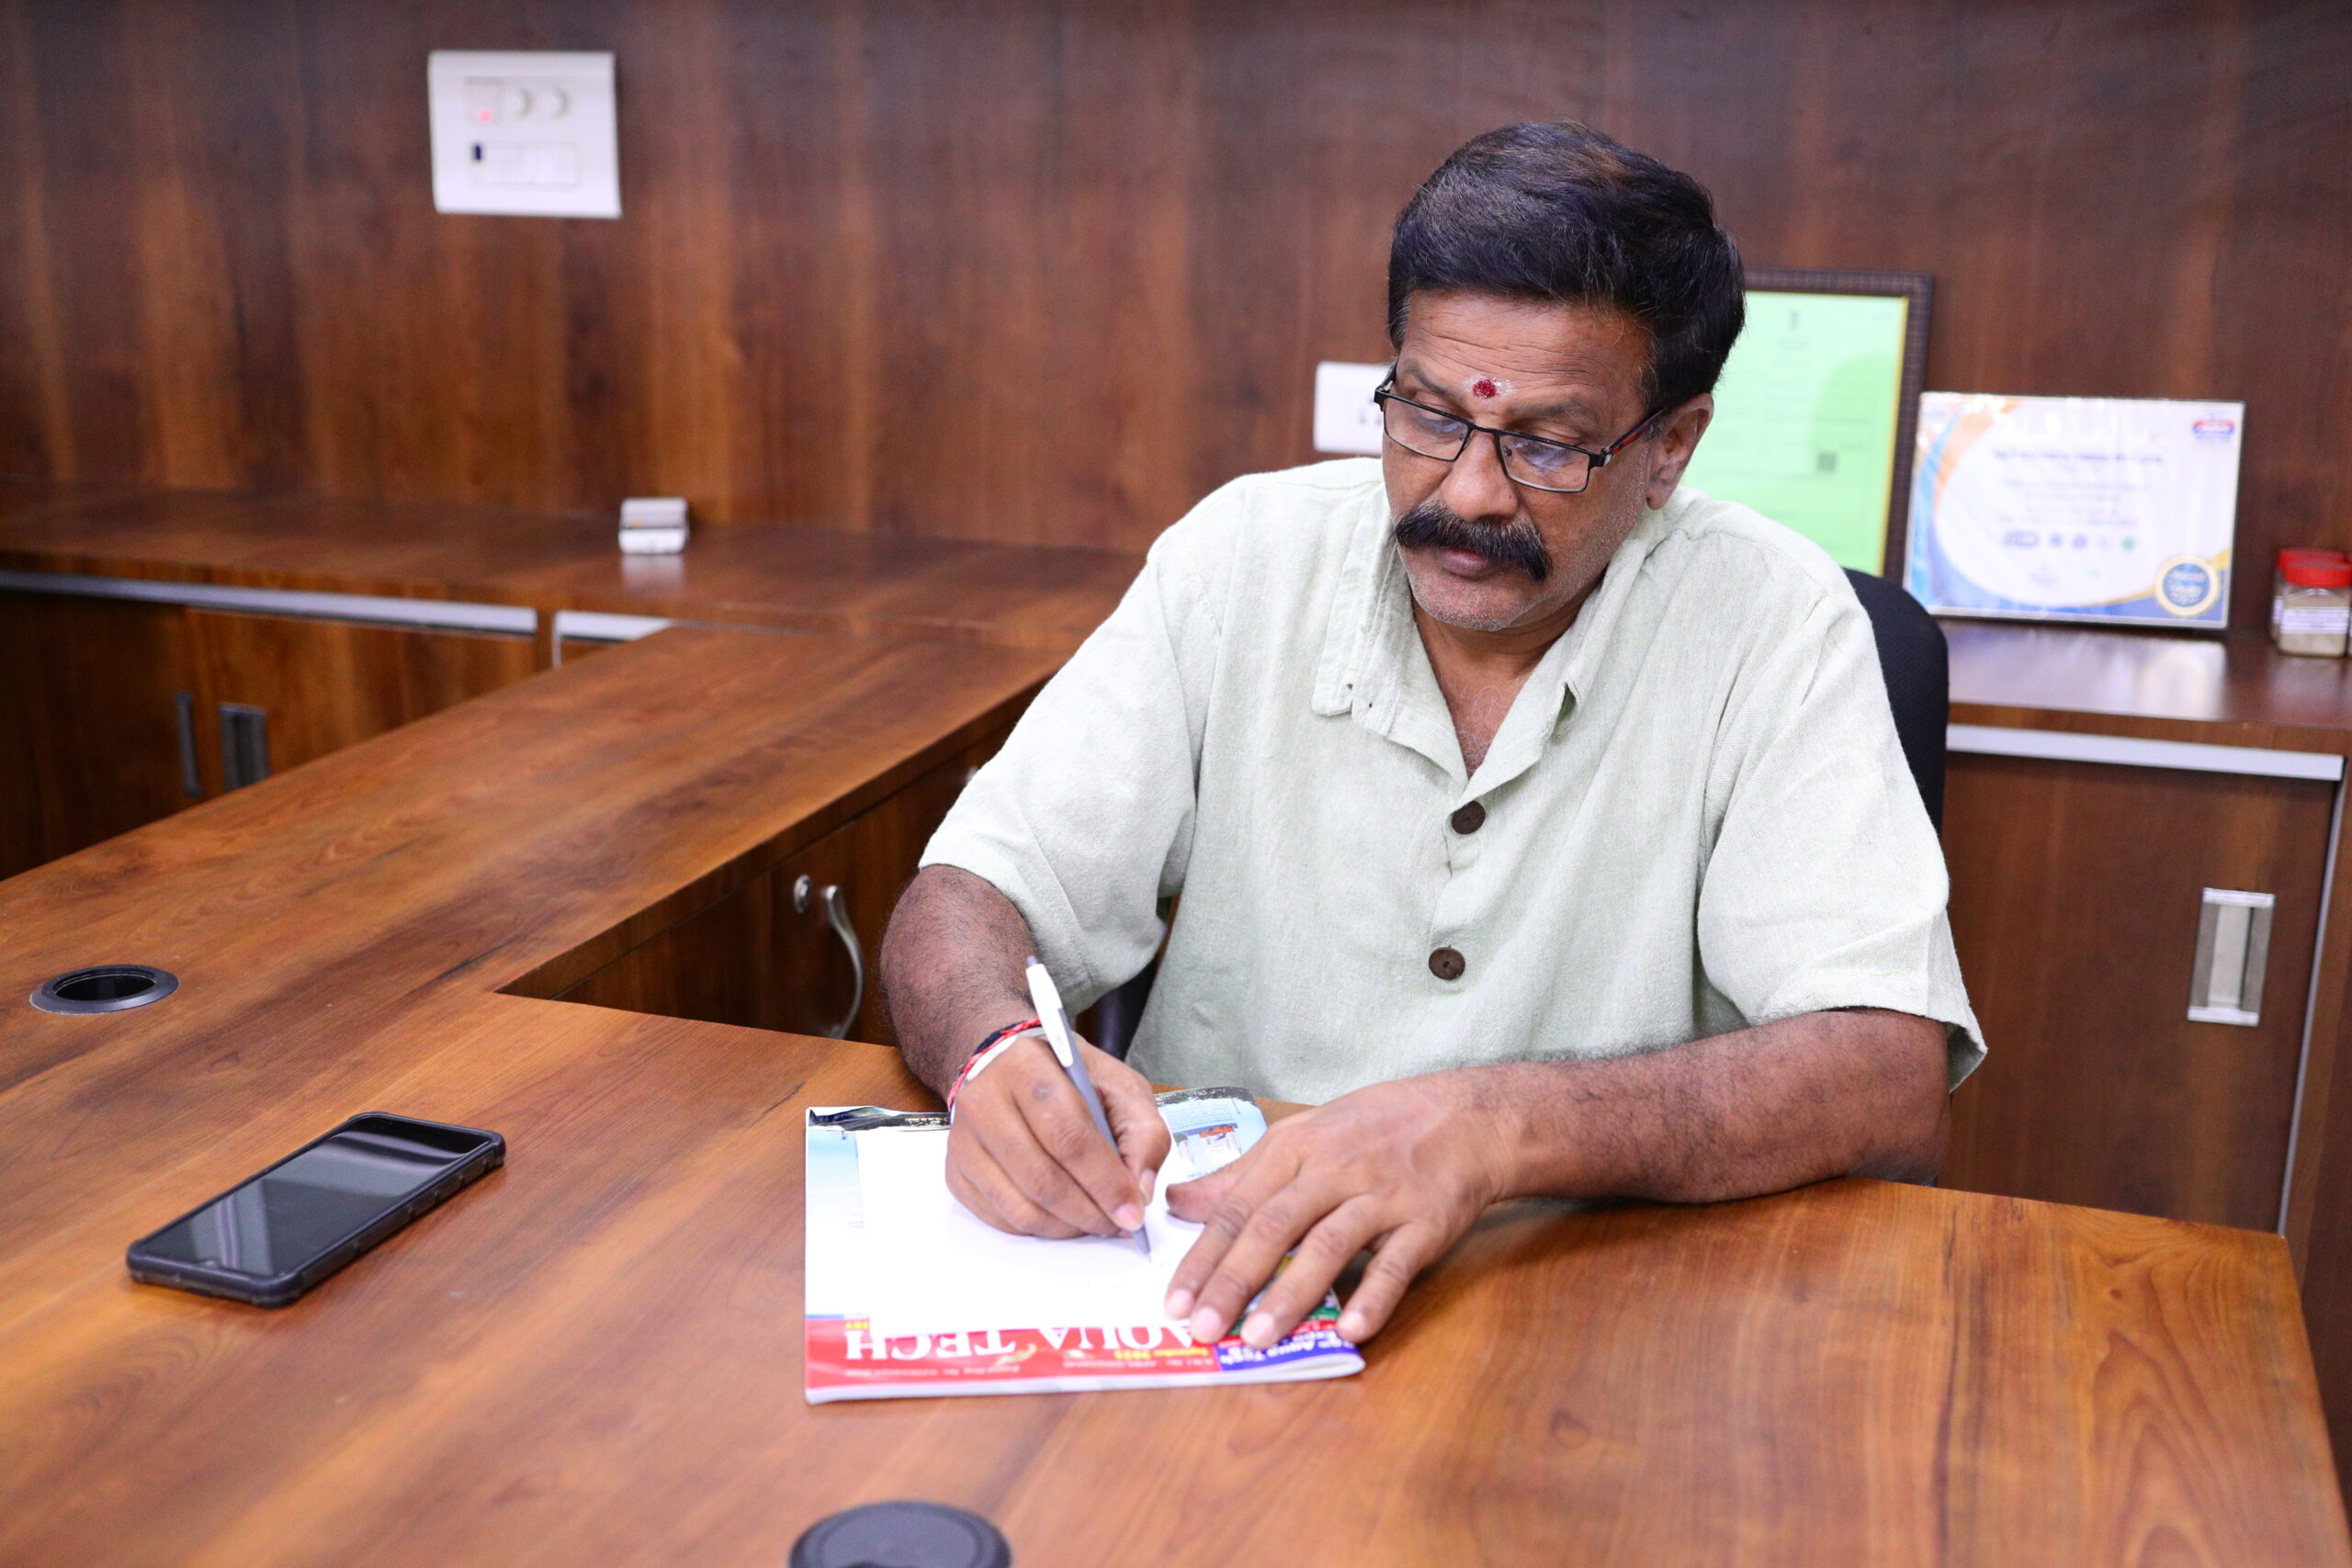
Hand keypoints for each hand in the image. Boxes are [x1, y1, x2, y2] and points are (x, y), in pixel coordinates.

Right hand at [945, 1034, 1172, 1239]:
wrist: (1008, 1065)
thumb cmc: (1068, 1077)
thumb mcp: (1119, 1086)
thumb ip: (1142, 1134)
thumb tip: (1138, 1193)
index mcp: (1026, 1066)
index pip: (1068, 1135)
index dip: (1105, 1181)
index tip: (1132, 1213)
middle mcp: (984, 1101)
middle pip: (1042, 1178)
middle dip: (1089, 1212)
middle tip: (1118, 1224)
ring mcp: (964, 1140)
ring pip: (1019, 1207)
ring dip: (1066, 1227)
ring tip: (1094, 1221)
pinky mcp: (956, 1170)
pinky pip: (999, 1218)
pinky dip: (1039, 1228)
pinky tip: (1063, 1216)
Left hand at [1163, 1072, 1507, 1347]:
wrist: (1464, 1117)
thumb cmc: (1373, 1130)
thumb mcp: (1301, 1137)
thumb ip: (1240, 1175)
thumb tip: (1179, 1203)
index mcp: (1295, 1148)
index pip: (1238, 1206)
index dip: (1204, 1255)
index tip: (1173, 1300)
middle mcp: (1334, 1169)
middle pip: (1273, 1226)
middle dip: (1233, 1280)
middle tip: (1202, 1327)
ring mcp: (1381, 1195)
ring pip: (1328, 1244)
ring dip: (1291, 1294)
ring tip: (1257, 1336)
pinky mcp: (1425, 1221)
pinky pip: (1396, 1263)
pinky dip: (1373, 1297)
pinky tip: (1351, 1330)